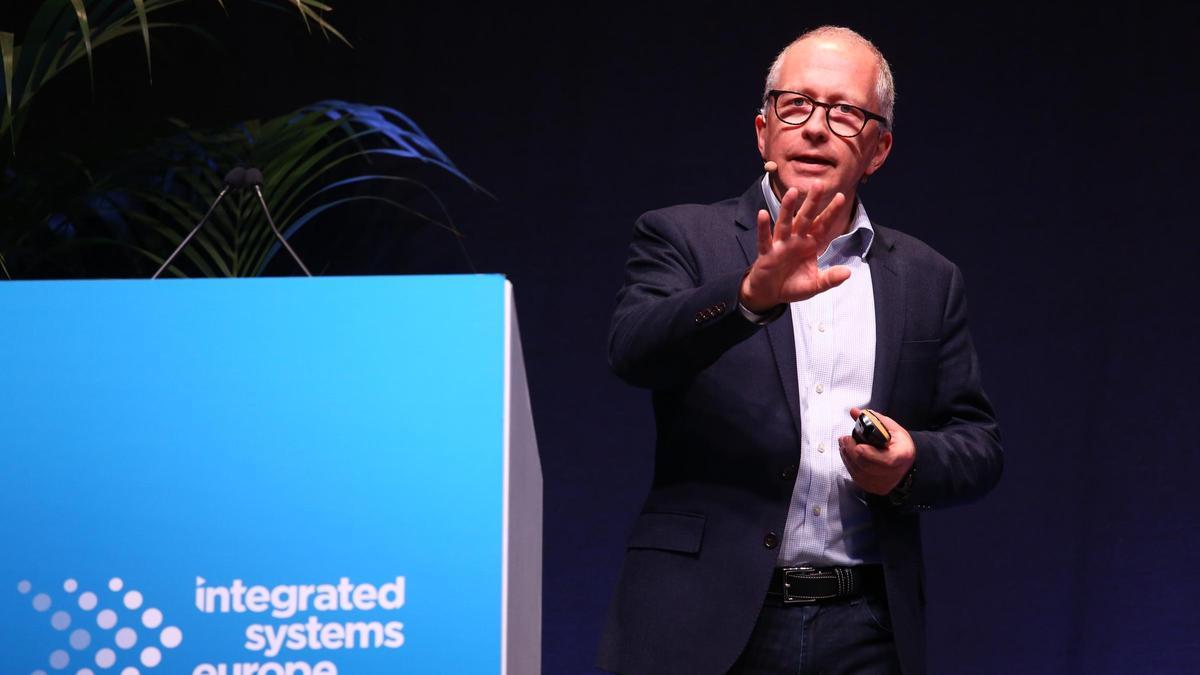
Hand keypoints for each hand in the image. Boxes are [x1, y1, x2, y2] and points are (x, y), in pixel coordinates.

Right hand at [739, 182, 850, 312]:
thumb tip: (848, 273)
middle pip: (805, 218)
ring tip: (792, 192)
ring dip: (788, 208)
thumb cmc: (792, 285)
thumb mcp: (815, 285)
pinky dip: (763, 227)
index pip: (822, 225)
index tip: (841, 196)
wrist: (770, 295)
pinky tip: (762, 213)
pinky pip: (765, 239)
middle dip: (812, 202)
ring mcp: (781, 245)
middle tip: (818, 184)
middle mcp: (796, 241)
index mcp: (810, 245)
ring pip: (785, 223)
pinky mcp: (767, 254)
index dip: (831, 212)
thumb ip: (830, 279)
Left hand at [838, 407, 914, 495]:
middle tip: (843, 439)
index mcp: (901, 457)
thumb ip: (873, 420)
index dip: (869, 454)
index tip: (857, 445)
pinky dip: (849, 464)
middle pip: (867, 466)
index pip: (885, 460)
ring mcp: (882, 484)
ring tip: (842, 444)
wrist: (906, 465)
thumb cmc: (899, 445)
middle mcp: (893, 474)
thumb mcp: (892, 429)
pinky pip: (856, 477)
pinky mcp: (873, 488)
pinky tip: (846, 454)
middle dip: (851, 451)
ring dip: (847, 457)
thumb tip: (854, 411)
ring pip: (859, 472)